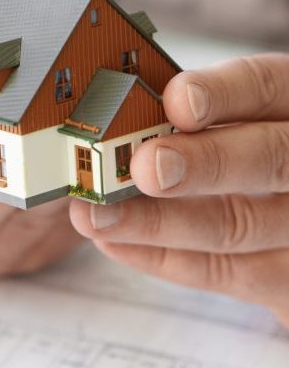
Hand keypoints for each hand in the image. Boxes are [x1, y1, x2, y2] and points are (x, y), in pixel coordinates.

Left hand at [70, 53, 288, 326]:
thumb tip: (119, 116)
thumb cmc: (242, 145)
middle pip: (269, 160)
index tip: (176, 101)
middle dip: (202, 163)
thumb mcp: (235, 114)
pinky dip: (166, 260)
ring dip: (158, 223)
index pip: (265, 88)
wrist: (283, 202)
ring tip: (98, 214)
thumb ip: (196, 110)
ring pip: (238, 227)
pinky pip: (229, 274)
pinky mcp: (286, 279)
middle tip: (143, 167)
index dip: (223, 93)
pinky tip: (115, 242)